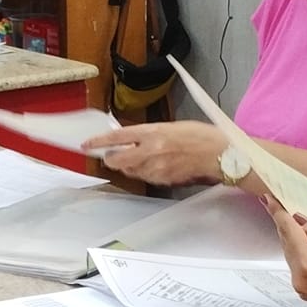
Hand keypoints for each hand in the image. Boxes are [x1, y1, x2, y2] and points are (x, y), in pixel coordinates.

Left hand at [81, 120, 228, 184]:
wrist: (219, 154)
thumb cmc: (200, 136)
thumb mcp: (170, 127)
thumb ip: (148, 134)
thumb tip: (130, 140)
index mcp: (153, 132)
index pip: (117, 137)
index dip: (99, 141)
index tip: (87, 144)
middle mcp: (151, 151)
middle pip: (116, 161)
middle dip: (112, 159)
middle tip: (114, 155)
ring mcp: (156, 168)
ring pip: (131, 171)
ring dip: (131, 166)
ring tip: (148, 157)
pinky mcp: (163, 180)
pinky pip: (146, 178)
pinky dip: (146, 172)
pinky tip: (159, 165)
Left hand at [268, 199, 306, 306]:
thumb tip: (301, 221)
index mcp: (306, 264)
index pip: (288, 231)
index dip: (278, 213)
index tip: (267, 198)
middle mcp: (298, 277)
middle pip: (287, 243)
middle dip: (283, 224)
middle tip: (277, 204)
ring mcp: (301, 287)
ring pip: (291, 255)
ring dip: (291, 238)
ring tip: (292, 220)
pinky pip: (298, 266)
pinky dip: (299, 251)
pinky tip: (306, 244)